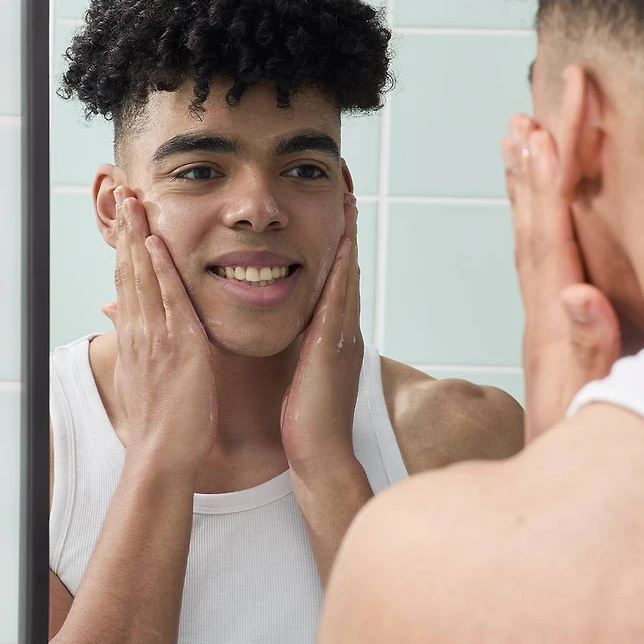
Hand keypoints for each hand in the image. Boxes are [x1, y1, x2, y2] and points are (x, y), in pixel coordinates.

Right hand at [100, 186, 217, 473]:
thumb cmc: (163, 424)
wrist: (162, 453)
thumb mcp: (147, 382)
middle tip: (123, 192)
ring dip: (138, 236)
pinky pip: (167, 299)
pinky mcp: (178, 345)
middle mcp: (140, 331)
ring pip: (142, 276)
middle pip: (128, 270)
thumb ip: (145, 353)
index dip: (125, 249)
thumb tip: (139, 338)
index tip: (124, 220)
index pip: (126, 283)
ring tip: (134, 200)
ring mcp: (156, 336)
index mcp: (136, 339)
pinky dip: (160, 268)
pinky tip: (157, 241)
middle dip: (126, 230)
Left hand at [280, 193, 363, 477]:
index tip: (335, 212)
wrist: (320, 454)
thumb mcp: (304, 376)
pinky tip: (341, 241)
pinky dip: (342, 267)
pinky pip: (339, 297)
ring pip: (348, 275)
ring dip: (348, 236)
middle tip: (348, 189)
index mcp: (334, 336)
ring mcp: (343, 336)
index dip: (338, 245)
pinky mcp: (333, 345)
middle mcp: (344, 330)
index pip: (337, 280)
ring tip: (348, 199)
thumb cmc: (307, 423)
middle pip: (348, 268)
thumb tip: (295, 334)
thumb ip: (303, 351)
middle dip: (348, 229)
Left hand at [502, 116, 621, 441]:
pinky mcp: (553, 338)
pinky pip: (544, 262)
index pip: (550, 238)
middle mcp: (544, 318)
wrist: (552, 502)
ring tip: (523, 132)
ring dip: (531, 185)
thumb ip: (590, 350)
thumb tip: (576, 295)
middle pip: (537, 225)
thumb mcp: (591, 404)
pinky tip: (542, 204)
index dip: (548, 182)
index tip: (544, 127)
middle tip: (538, 102)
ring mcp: (546, 326)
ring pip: (535, 240)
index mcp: (554, 326)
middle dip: (540, 161)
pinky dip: (541, 223)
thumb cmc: (578, 456)